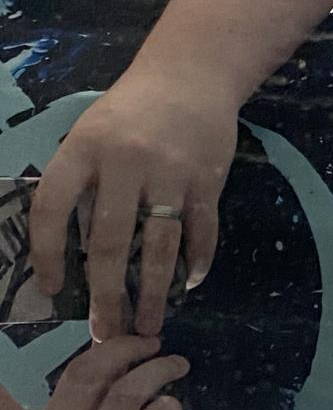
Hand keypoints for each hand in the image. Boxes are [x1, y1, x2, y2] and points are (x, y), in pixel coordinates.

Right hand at [0, 336, 188, 409]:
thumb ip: (78, 389)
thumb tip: (104, 327)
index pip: (2, 392)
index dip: (0, 358)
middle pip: (84, 374)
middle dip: (123, 348)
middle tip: (150, 342)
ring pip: (127, 394)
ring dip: (158, 370)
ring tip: (175, 365)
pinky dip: (169, 404)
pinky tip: (171, 405)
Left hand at [30, 68, 238, 340]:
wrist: (192, 75)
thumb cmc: (132, 109)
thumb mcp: (91, 133)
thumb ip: (82, 182)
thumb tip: (79, 251)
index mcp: (84, 149)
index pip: (52, 209)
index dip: (47, 253)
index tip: (53, 289)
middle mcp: (126, 163)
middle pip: (112, 242)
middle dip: (108, 295)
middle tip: (106, 334)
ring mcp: (172, 173)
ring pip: (160, 246)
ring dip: (155, 292)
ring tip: (150, 325)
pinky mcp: (208, 180)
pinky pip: (202, 231)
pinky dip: (198, 261)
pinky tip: (190, 283)